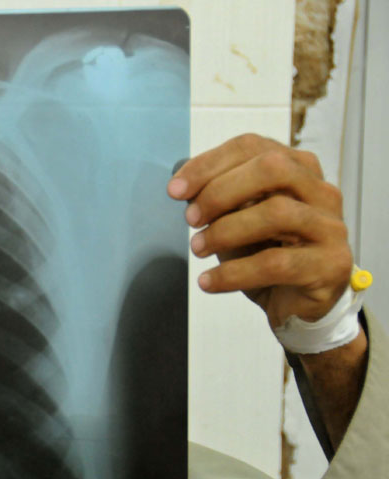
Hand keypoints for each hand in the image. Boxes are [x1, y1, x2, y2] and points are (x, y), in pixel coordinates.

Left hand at [168, 134, 352, 328]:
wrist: (294, 303)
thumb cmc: (265, 253)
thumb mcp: (234, 219)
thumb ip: (216, 198)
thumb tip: (183, 187)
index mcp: (298, 170)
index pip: (253, 147)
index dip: (209, 164)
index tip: (175, 190)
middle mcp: (321, 191)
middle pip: (272, 169)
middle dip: (221, 191)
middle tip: (190, 219)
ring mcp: (331, 227)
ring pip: (277, 213)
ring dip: (225, 231)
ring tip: (197, 248)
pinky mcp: (331, 264)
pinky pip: (276, 263)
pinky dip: (233, 273)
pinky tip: (209, 281)